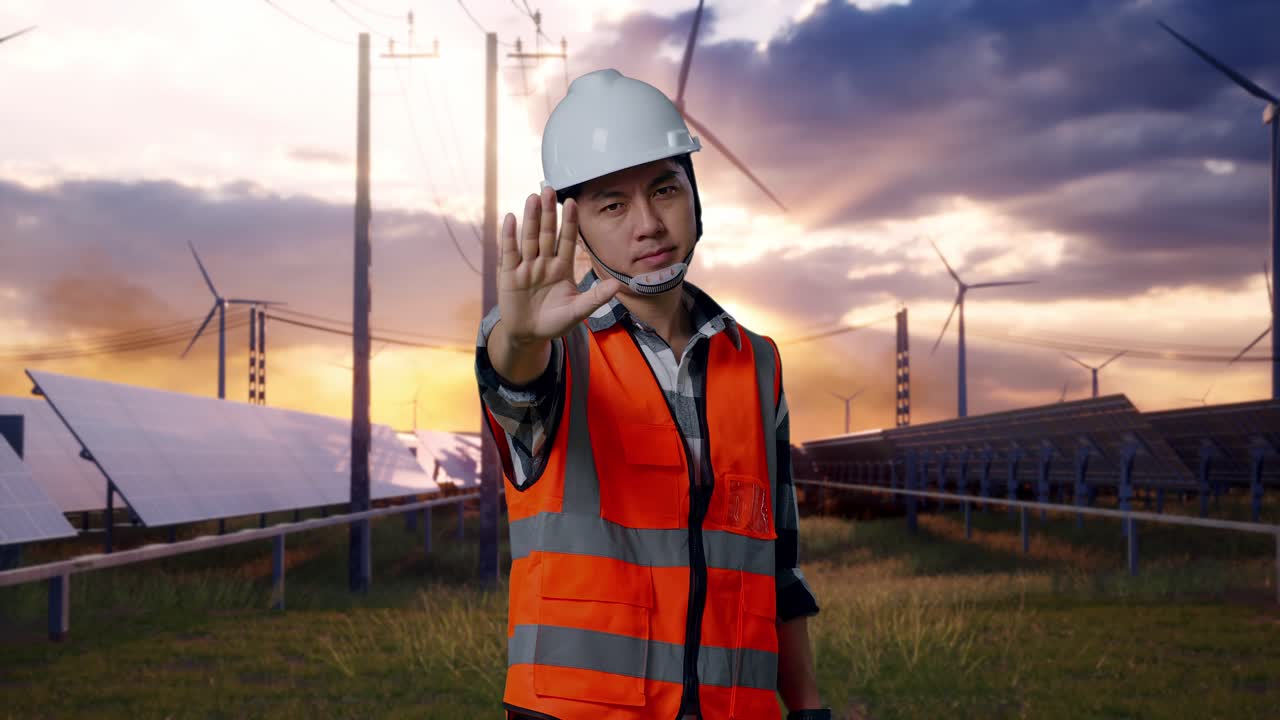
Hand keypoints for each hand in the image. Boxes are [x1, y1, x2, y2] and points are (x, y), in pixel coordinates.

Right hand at [498, 186, 623, 345]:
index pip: (567, 240)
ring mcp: (526, 267)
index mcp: (562, 268)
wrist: (529, 335)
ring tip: (533, 197)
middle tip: (550, 189)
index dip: (569, 222)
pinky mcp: (509, 275)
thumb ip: (595, 298)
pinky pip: (509, 252)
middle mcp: (544, 262)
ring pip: (529, 238)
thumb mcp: (577, 312)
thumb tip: (617, 285)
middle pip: (546, 233)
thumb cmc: (555, 322)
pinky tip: (511, 218)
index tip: (573, 202)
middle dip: (548, 212)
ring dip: (530, 218)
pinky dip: (509, 236)